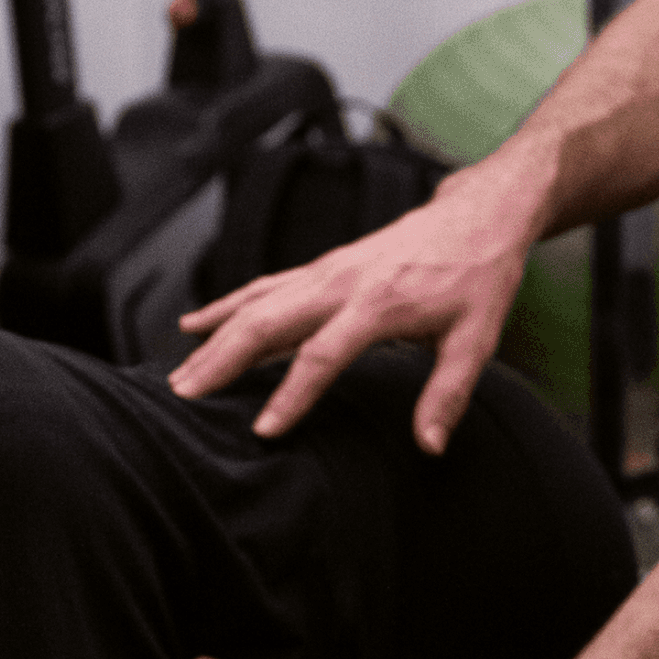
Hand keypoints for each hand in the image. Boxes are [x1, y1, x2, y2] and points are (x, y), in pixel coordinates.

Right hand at [168, 170, 540, 450]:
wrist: (479, 213)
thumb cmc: (479, 276)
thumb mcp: (477, 337)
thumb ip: (448, 393)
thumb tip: (430, 445)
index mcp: (379, 303)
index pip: (323, 355)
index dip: (292, 394)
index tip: (263, 430)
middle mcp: (343, 282)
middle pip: (269, 321)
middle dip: (223, 361)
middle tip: (184, 398)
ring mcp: (328, 270)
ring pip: (257, 302)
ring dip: (215, 337)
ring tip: (178, 375)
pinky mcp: (323, 267)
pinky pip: (265, 286)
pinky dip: (226, 306)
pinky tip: (195, 325)